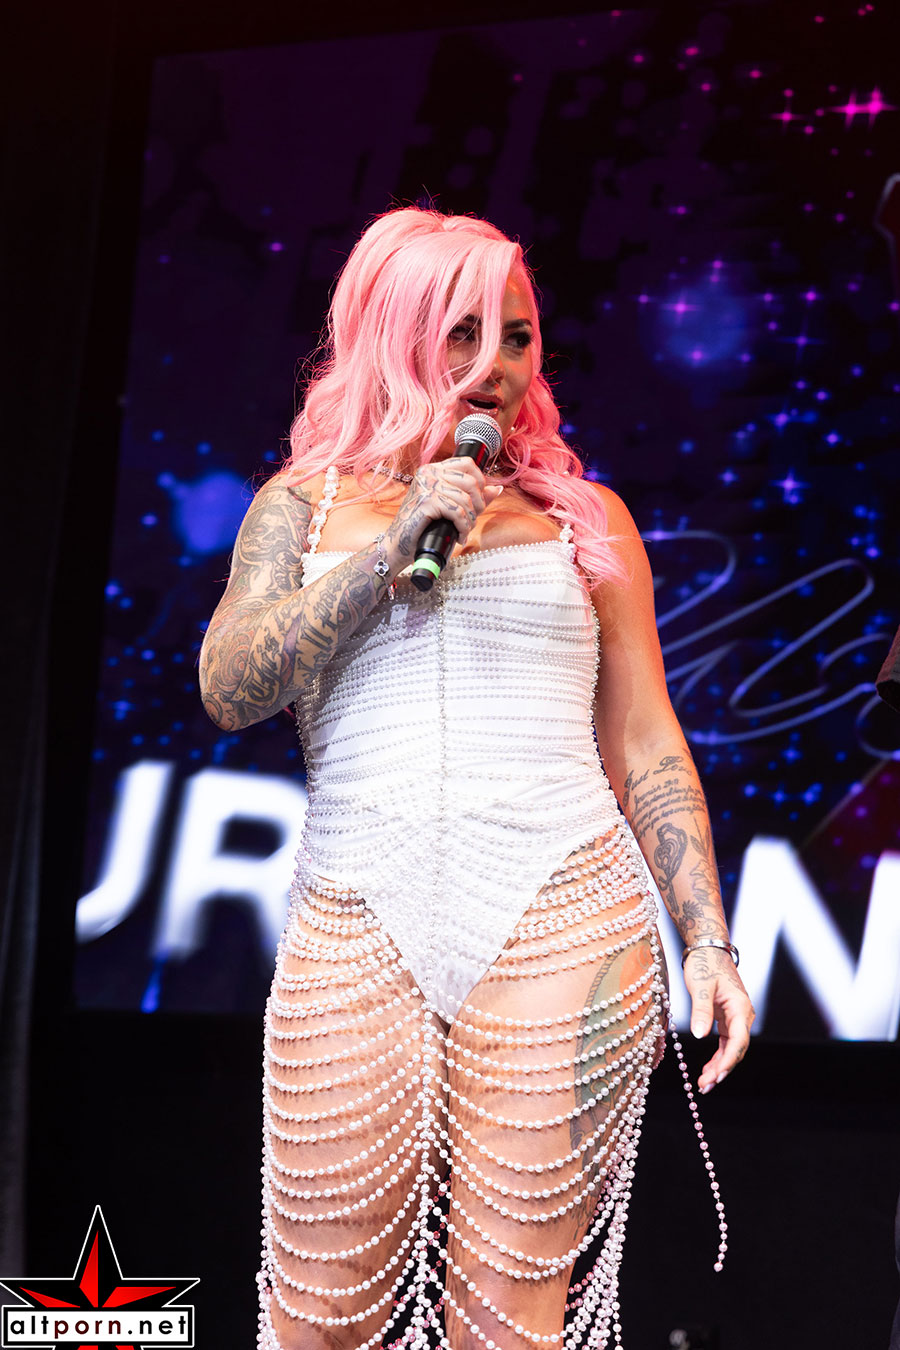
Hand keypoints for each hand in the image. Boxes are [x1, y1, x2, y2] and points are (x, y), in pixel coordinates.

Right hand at [383, 457, 503, 566]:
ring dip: (470, 519)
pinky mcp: (426, 502)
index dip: (480, 482)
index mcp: (433, 469)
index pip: (467, 464)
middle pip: (470, 481)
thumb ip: (472, 496)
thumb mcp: (448, 506)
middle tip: (473, 519)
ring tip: (465, 530)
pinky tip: (460, 535)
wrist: (398, 543)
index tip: (478, 501)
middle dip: (479, 504)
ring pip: (465, 499)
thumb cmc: (422, 525)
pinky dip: (463, 526)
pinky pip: (457, 512)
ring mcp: (426, 486)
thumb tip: (497, 489)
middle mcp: (428, 473)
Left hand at [683, 946, 754, 1092]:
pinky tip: (707, 1070)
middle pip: (736, 1049)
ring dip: (719, 1067)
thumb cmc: (705, 964)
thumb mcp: (700, 986)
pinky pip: (725, 1043)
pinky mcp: (727, 1019)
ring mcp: (736, 1018)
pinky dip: (717, 1057)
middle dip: (722, 1069)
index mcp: (740, 1008)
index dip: (728, 1061)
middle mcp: (742, 1015)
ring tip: (704, 1085)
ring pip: (731, 1049)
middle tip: (705, 1086)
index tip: (716, 1076)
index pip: (739, 1041)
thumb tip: (700, 1035)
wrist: (708, 950)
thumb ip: (701, 1010)